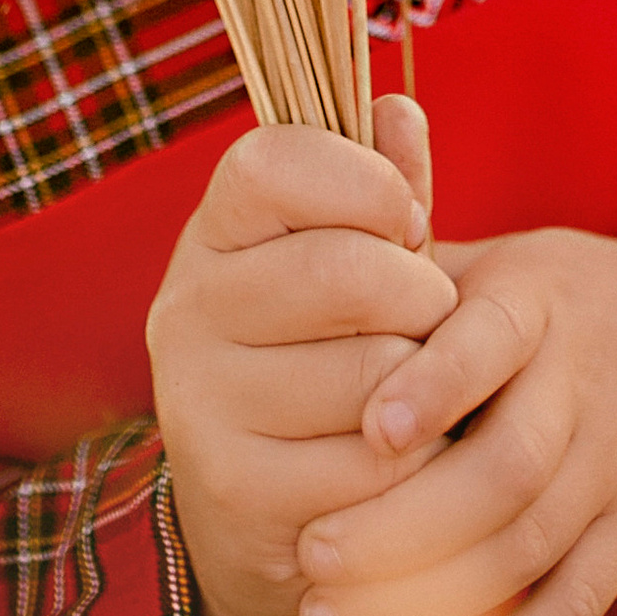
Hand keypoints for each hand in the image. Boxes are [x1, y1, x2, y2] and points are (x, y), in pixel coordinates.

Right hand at [146, 97, 454, 615]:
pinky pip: (370, 463)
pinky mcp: (233, 488)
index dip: (367, 182)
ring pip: (369, 373)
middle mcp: (187, 306)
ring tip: (411, 388)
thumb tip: (399, 110)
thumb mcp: (354, 254)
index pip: (274, 162)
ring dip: (424, 386)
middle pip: (343, 271)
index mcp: (214, 228)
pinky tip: (395, 457)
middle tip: (429, 318)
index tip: (405, 219)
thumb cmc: (329, 346)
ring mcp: (199, 401)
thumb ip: (381, 184)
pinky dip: (411, 462)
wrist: (265, 504)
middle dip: (421, 296)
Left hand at [290, 225, 616, 615]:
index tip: (372, 429)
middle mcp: (583, 389)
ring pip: (529, 550)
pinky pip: (572, 610)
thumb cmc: (577, 301)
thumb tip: (307, 245)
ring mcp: (613, 473)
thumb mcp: (511, 260)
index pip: (493, 342)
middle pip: (506, 471)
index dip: (438, 387)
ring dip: (431, 601)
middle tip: (314, 554)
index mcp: (541, 303)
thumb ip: (414, 265)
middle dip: (406, 526)